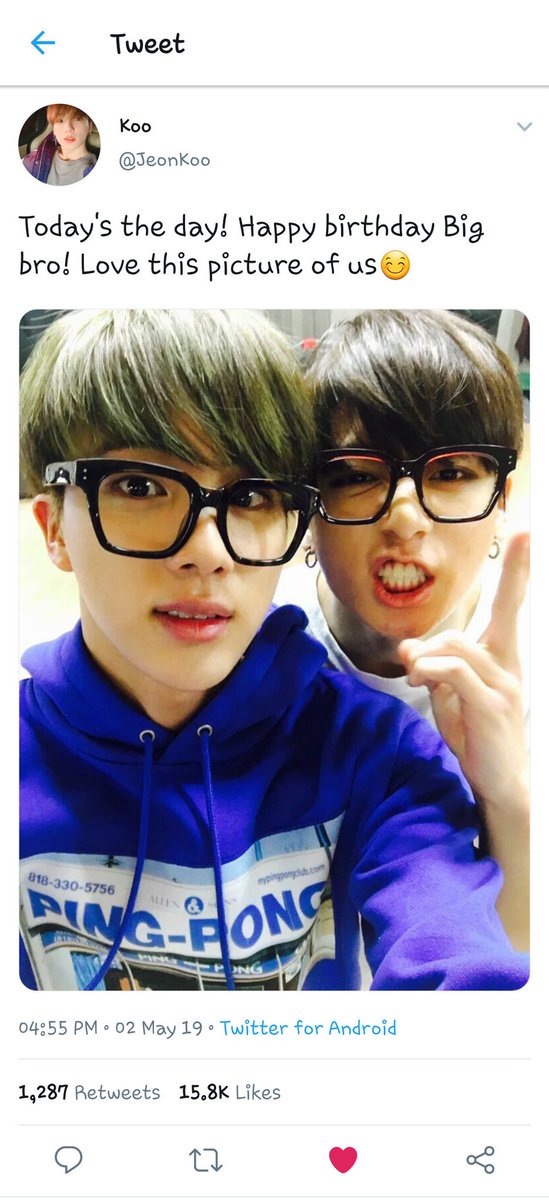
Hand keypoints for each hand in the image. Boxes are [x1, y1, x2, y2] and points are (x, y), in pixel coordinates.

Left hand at [398, 532, 528, 813]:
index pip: (512, 604)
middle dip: (431, 643)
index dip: (519, 569)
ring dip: (425, 659)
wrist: (502, 786)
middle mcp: (510, 665)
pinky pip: (456, 671)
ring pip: (457, 646)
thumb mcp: (450, 698)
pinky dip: (431, 669)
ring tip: (414, 679)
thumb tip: (410, 647)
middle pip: (470, 626)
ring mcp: (505, 685)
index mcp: (504, 658)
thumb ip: (434, 668)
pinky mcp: (492, 705)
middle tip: (409, 665)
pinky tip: (420, 680)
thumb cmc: (478, 739)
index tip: (527, 532)